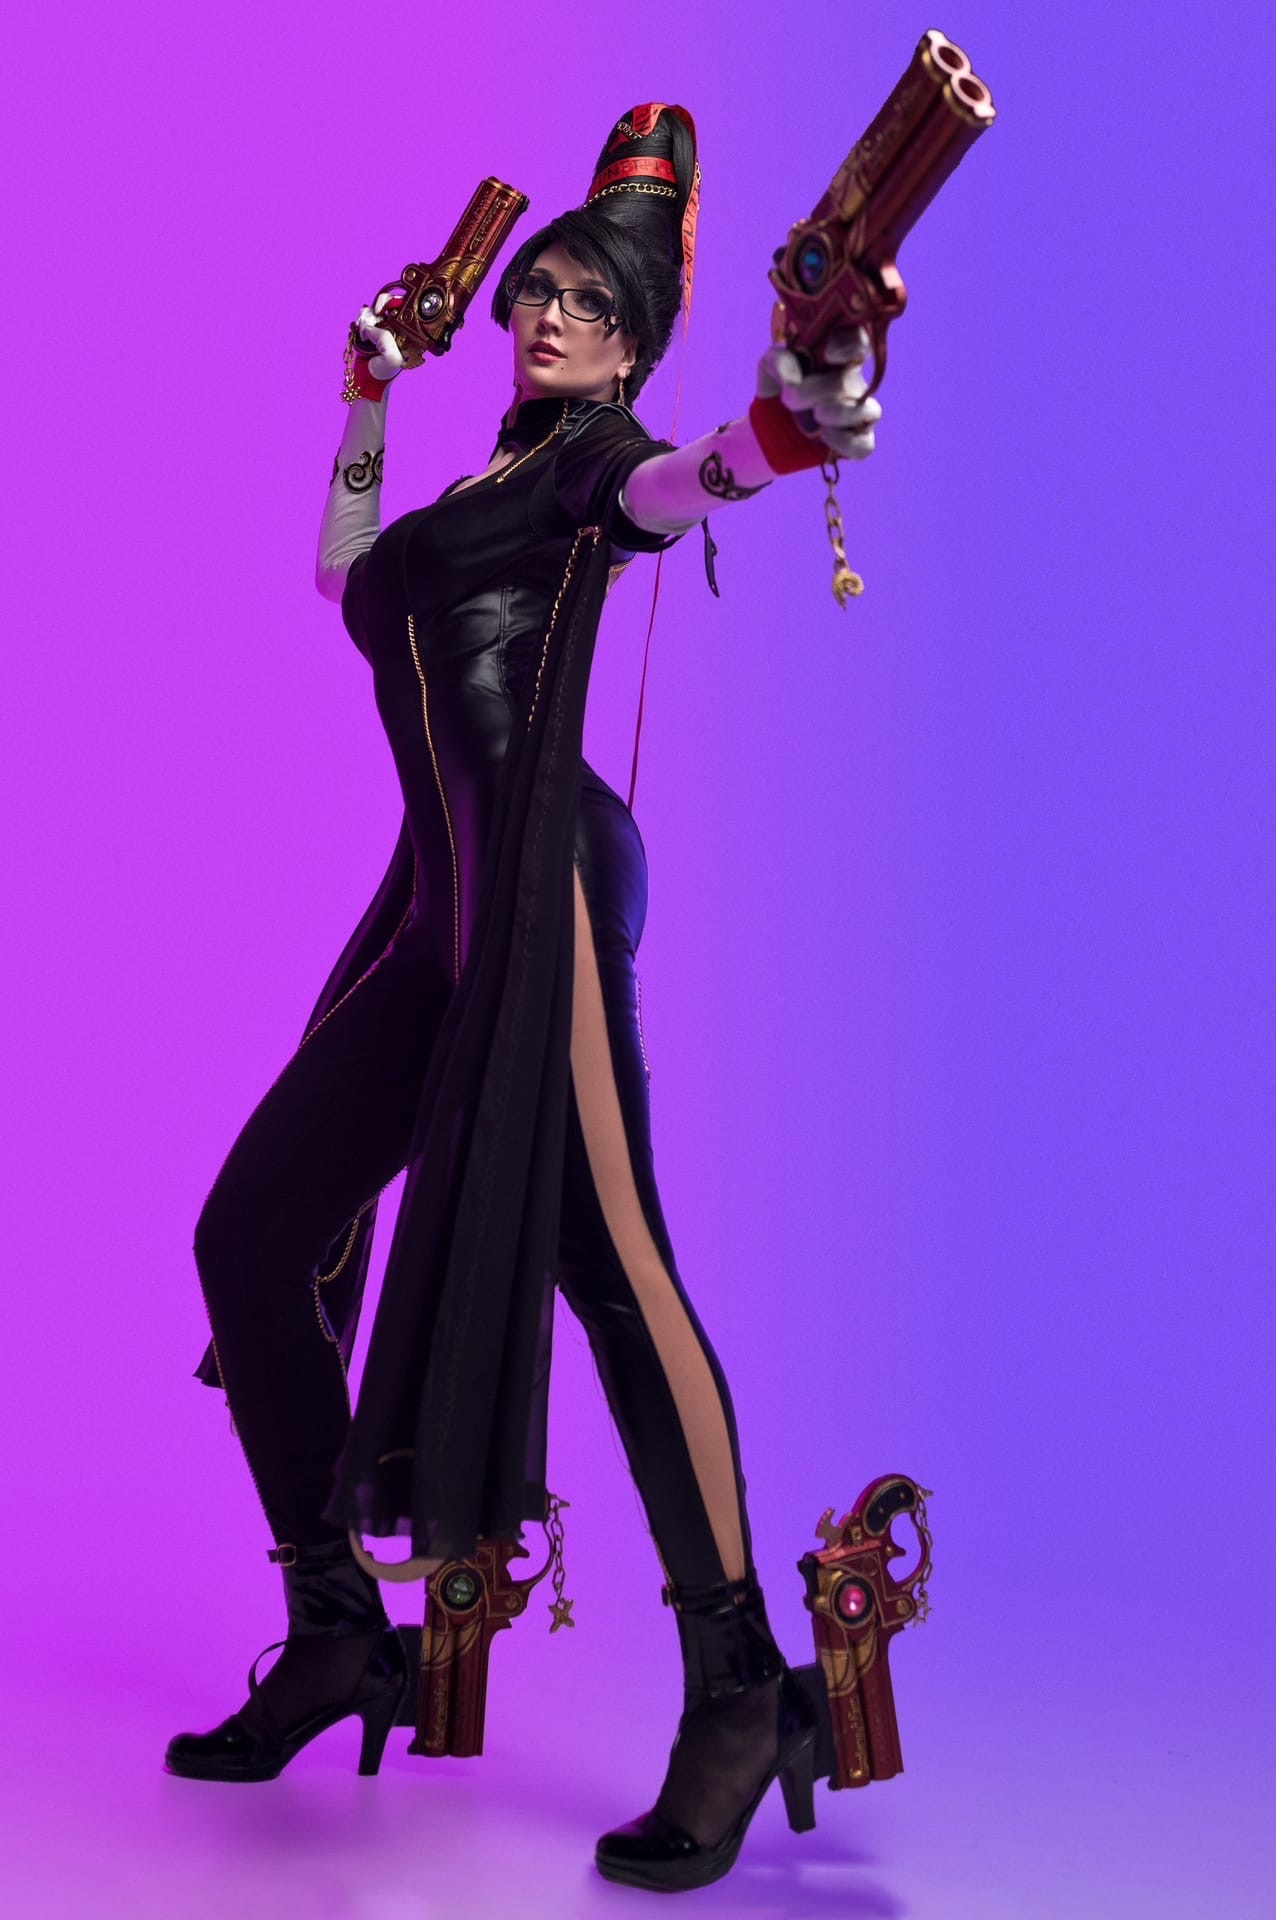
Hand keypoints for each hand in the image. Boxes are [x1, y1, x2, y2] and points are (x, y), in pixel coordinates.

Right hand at [354, 290, 405, 384]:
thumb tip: (371, 327)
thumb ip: (385, 339)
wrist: (369, 378)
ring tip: (365, 334)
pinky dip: (361, 319)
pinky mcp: (372, 325)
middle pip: (391, 301)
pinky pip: (366, 312)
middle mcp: (399, 326)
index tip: (383, 309)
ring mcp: (385, 324)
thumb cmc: (384, 371)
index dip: (395, 302)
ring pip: (375, 306)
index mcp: (410, 332)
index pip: (408, 306)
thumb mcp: (391, 358)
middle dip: (379, 306)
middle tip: (374, 315)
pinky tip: (362, 332)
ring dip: (367, 316)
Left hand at [755, 325, 881, 459]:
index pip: (858, 341)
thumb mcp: (771, 367)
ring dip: (842, 412)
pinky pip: (865, 445)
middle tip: (790, 398)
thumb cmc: (779, 389)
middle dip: (817, 389)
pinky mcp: (855, 443)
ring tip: (816, 414)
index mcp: (838, 358)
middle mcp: (854, 384)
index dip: (850, 344)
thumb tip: (792, 373)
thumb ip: (779, 360)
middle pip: (851, 380)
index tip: (829, 354)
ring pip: (870, 411)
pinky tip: (825, 436)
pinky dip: (846, 441)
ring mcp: (858, 414)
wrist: (769, 428)